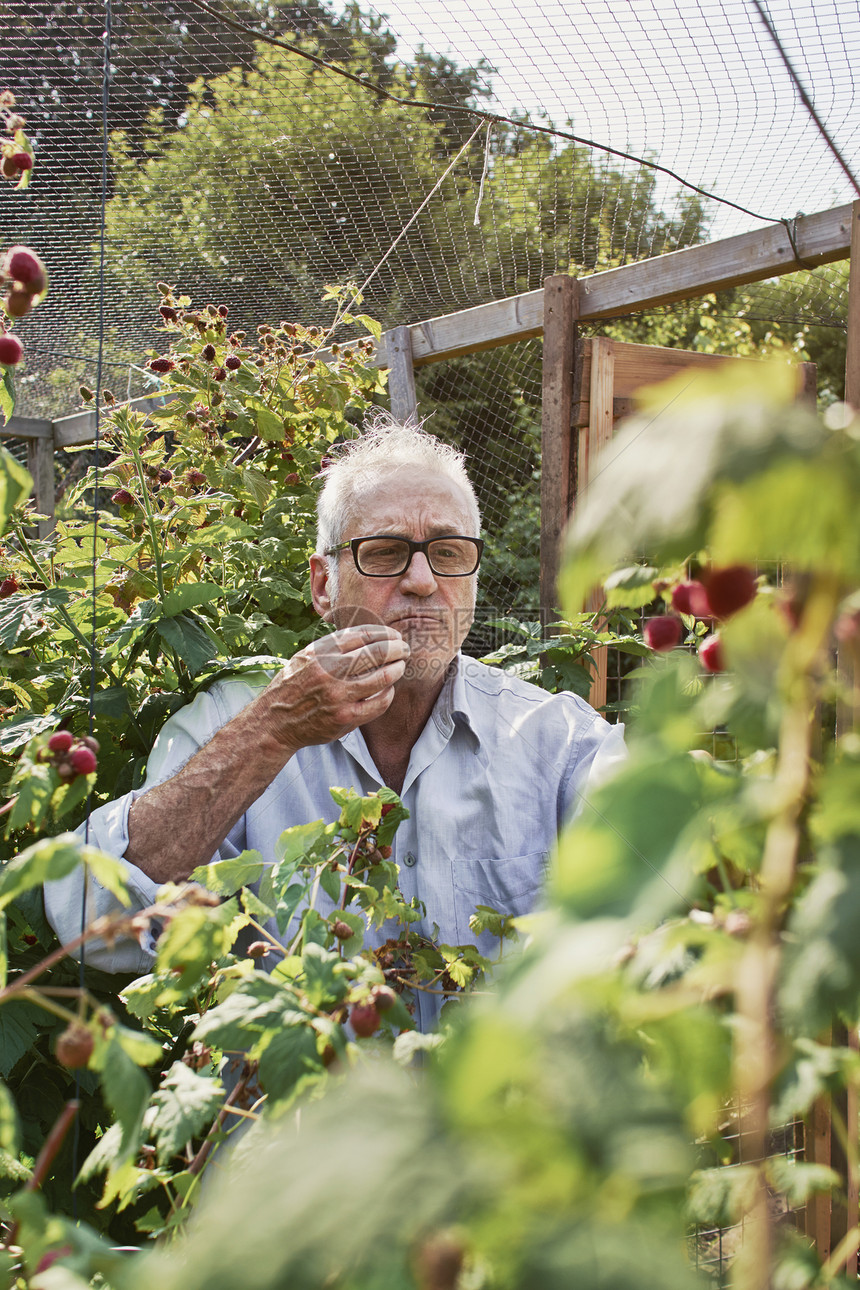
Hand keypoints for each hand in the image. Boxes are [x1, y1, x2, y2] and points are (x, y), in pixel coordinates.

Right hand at [257, 625, 409, 750]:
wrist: (274, 721)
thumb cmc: (293, 685)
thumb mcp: (306, 656)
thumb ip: (332, 646)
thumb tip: (367, 634)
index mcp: (320, 652)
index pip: (363, 635)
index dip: (385, 633)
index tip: (395, 635)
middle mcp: (329, 672)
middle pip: (377, 653)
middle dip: (397, 648)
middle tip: (405, 648)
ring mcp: (338, 696)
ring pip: (382, 678)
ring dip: (397, 669)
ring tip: (401, 666)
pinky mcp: (345, 718)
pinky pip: (378, 704)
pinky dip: (388, 694)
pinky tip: (388, 689)